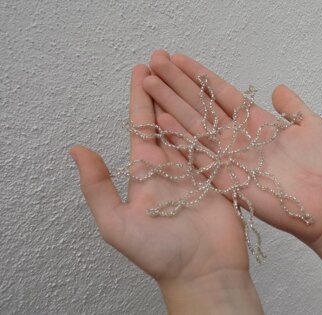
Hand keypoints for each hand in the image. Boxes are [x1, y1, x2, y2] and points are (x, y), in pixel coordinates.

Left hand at [70, 64, 262, 313]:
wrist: (202, 272)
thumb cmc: (159, 253)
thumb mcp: (116, 223)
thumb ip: (97, 188)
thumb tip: (77, 150)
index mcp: (145, 172)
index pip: (141, 127)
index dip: (140, 98)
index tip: (141, 71)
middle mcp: (171, 167)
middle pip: (166, 120)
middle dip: (163, 90)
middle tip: (163, 61)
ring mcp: (197, 170)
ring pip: (191, 127)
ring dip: (187, 100)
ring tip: (186, 73)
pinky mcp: (220, 176)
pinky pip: (215, 144)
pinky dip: (213, 123)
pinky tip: (214, 103)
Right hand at [145, 50, 321, 246]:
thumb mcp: (313, 126)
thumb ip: (293, 107)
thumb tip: (278, 88)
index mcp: (257, 123)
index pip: (222, 94)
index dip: (200, 77)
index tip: (178, 60)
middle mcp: (238, 138)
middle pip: (202, 107)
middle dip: (178, 85)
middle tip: (155, 62)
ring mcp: (230, 158)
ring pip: (195, 127)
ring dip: (172, 106)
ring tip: (150, 84)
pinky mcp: (225, 180)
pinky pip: (198, 157)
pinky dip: (180, 140)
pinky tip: (161, 121)